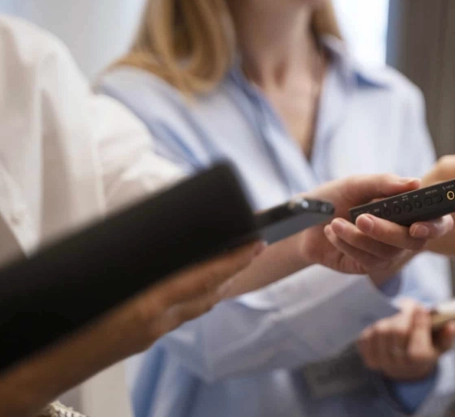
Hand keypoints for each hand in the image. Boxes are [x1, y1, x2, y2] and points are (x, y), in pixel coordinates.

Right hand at [0, 241, 264, 416]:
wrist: (41, 368)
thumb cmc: (62, 321)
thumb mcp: (100, 280)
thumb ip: (132, 265)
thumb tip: (160, 245)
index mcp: (147, 305)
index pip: (204, 279)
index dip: (233, 262)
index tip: (255, 244)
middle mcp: (156, 322)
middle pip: (209, 294)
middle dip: (232, 271)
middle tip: (249, 246)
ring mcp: (151, 334)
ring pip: (197, 306)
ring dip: (216, 284)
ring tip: (229, 261)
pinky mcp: (143, 340)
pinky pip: (180, 316)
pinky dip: (194, 297)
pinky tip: (192, 285)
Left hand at [297, 174, 453, 274]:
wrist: (304, 222)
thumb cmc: (334, 198)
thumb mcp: (355, 184)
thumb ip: (384, 183)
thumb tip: (414, 182)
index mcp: (408, 210)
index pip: (438, 221)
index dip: (435, 226)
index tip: (417, 226)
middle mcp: (402, 232)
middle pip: (413, 242)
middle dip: (387, 231)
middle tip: (362, 218)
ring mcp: (387, 252)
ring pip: (388, 253)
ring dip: (359, 237)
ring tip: (335, 222)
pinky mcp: (368, 265)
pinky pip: (367, 260)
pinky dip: (348, 244)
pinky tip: (332, 231)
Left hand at [357, 299, 454, 380]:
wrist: (407, 359)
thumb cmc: (427, 344)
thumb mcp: (441, 341)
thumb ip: (447, 335)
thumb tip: (451, 325)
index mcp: (421, 361)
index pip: (418, 350)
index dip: (420, 327)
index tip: (422, 310)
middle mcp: (400, 366)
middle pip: (396, 334)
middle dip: (403, 317)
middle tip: (409, 307)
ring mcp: (382, 362)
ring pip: (380, 332)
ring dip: (388, 319)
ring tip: (397, 315)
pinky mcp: (368, 357)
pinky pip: (366, 338)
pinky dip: (373, 327)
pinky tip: (384, 323)